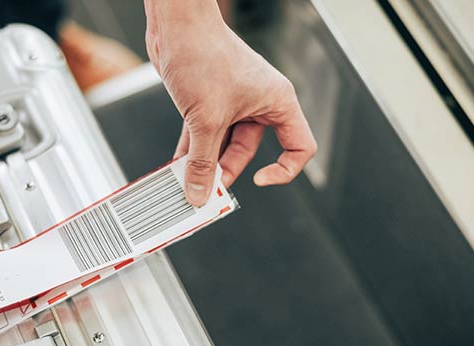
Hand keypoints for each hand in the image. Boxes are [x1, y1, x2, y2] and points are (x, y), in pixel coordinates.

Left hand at [144, 0, 316, 205]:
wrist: (176, 24)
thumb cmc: (203, 54)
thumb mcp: (205, 119)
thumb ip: (202, 161)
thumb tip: (200, 193)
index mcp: (277, 102)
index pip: (299, 147)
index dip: (284, 169)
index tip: (259, 180)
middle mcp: (259, 102)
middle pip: (250, 150)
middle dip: (226, 170)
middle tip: (205, 189)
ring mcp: (233, 102)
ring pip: (223, 143)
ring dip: (203, 162)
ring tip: (185, 180)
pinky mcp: (208, 100)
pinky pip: (204, 133)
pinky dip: (191, 149)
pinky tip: (175, 165)